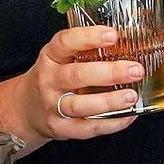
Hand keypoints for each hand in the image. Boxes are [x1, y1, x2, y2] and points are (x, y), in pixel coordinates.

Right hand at [20, 25, 143, 140]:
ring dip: (109, 101)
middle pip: (77, 75)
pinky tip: (128, 115)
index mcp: (50, 57)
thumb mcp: (60, 58)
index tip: (113, 35)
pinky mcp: (60, 127)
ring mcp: (53, 105)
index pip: (65, 42)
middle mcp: (49, 80)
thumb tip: (129, 43)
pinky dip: (111, 123)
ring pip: (81, 105)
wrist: (27, 108)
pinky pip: (87, 128)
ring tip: (131, 96)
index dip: (89, 37)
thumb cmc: (54, 78)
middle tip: (136, 70)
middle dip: (110, 72)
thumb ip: (86, 50)